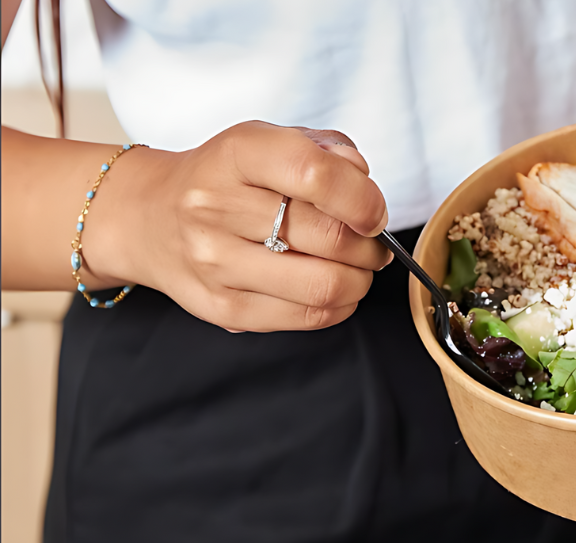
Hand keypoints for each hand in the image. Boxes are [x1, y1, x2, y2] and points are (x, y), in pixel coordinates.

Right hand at [83, 121, 392, 331]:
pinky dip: (338, 305)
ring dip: (359, 280)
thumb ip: (325, 151)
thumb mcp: (269, 141)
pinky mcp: (223, 308)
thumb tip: (363, 180)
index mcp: (237, 154)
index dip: (363, 198)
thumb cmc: (225, 178)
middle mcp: (216, 207)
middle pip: (330, 237)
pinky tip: (333, 287)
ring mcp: (216, 263)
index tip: (373, 212)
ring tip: (356, 268)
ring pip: (324, 286)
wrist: (150, 218)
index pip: (315, 174)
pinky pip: (307, 317)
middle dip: (370, 246)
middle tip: (370, 243)